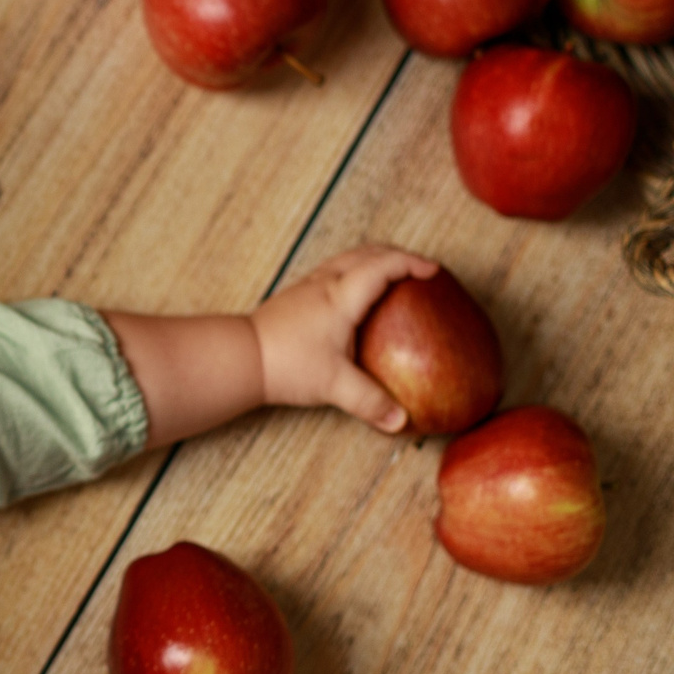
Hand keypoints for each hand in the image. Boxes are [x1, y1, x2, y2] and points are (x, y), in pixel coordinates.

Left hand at [249, 245, 438, 431]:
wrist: (240, 357)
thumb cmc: (286, 366)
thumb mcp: (334, 386)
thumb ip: (370, 402)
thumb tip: (400, 421)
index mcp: (341, 296)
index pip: (383, 266)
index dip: (411, 263)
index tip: (433, 271)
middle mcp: (324, 282)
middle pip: (367, 253)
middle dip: (396, 255)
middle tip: (418, 269)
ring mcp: (307, 286)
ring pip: (347, 258)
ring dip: (373, 260)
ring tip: (391, 275)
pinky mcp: (295, 295)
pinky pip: (332, 270)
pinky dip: (354, 271)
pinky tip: (355, 295)